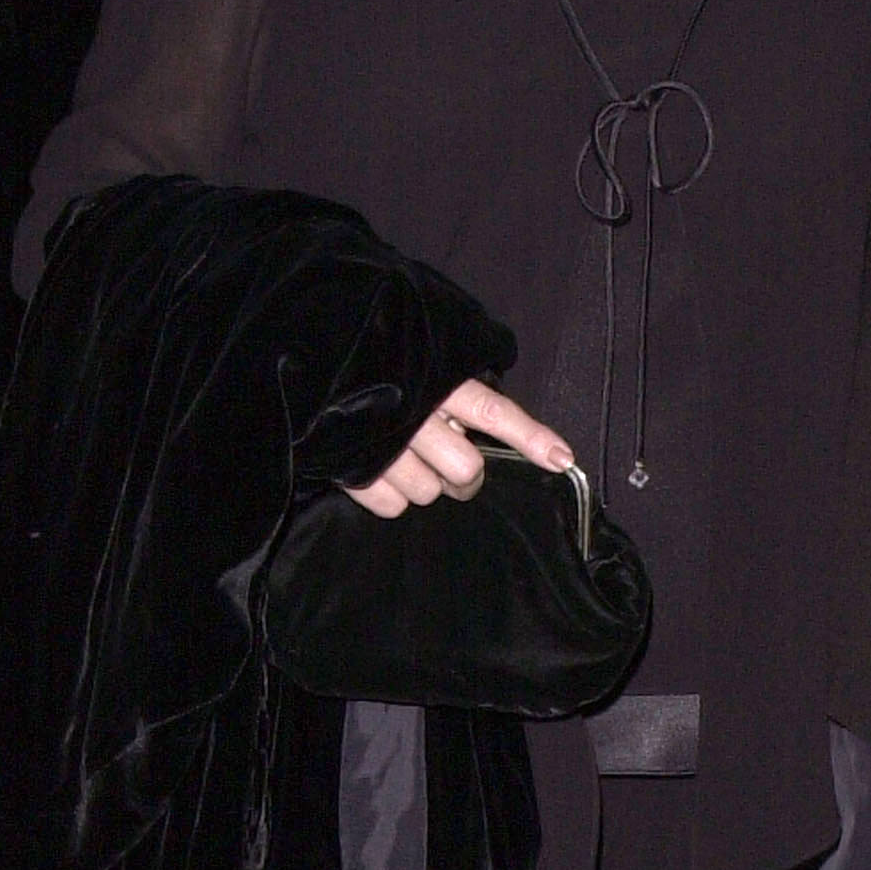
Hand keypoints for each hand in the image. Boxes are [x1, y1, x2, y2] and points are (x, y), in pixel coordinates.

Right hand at [345, 380, 572, 519]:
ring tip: (404, 458)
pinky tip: (378, 469)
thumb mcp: (421, 362)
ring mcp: (383, 444)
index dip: (529, 436)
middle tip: (451, 466)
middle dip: (464, 476)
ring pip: (429, 493)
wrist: (308, 363)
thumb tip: (491, 426)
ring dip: (423, 483)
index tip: (562, 459)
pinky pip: (392, 506)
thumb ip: (454, 391)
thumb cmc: (376, 362)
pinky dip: (390, 496)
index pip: (491, 411)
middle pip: (466, 471)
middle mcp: (414, 413)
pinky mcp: (353, 469)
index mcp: (437, 381)